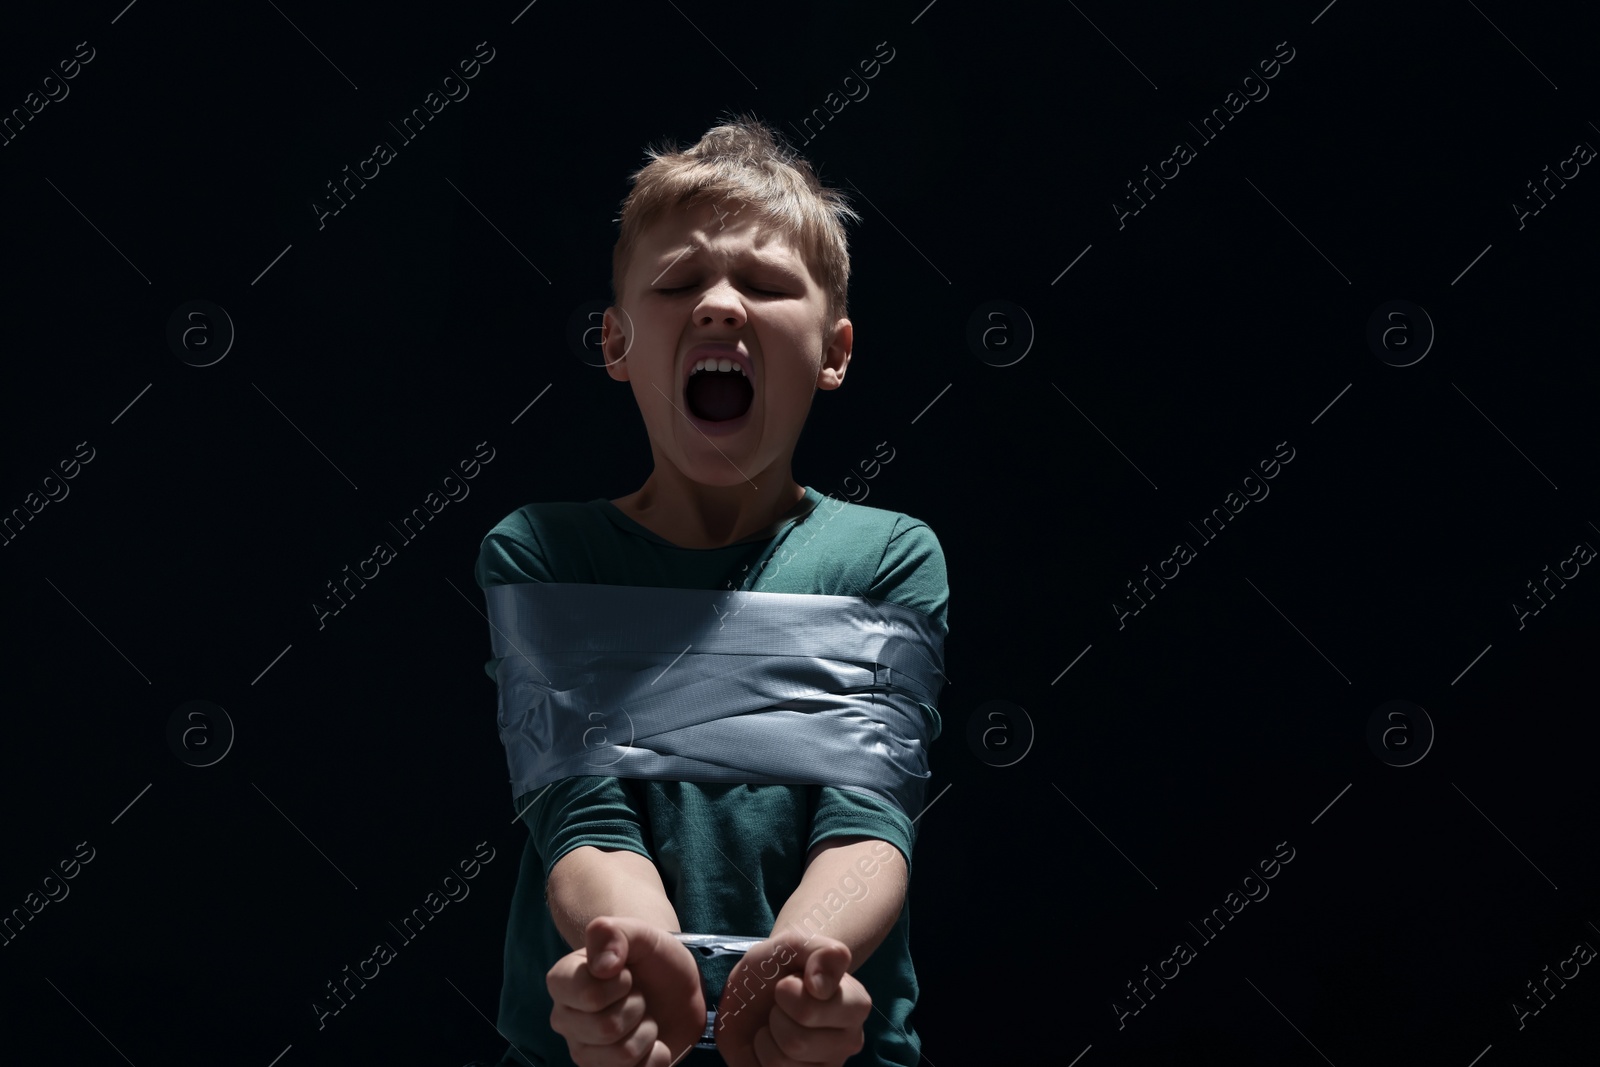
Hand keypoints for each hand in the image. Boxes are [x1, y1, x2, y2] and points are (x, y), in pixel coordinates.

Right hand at [547, 915, 706, 1066]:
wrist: (676, 989)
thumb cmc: (651, 959)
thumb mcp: (640, 933)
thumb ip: (614, 934)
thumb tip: (603, 967)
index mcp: (562, 981)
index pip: (589, 996)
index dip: (621, 984)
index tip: (627, 973)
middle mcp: (565, 1019)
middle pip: (607, 1028)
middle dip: (637, 1008)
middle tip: (638, 995)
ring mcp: (583, 1051)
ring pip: (622, 1055)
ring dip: (647, 1032)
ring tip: (644, 1017)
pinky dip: (656, 1057)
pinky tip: (652, 1042)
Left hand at [713, 932, 870, 1066]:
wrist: (757, 990)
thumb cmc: (779, 967)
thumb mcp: (793, 945)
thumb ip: (819, 952)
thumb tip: (822, 987)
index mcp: (856, 1005)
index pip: (809, 1009)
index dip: (786, 991)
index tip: (788, 981)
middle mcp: (850, 1042)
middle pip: (796, 1042)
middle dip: (775, 1016)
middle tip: (779, 1005)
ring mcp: (828, 1066)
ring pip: (781, 1064)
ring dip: (766, 1038)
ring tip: (775, 1024)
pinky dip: (759, 1058)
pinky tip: (771, 1045)